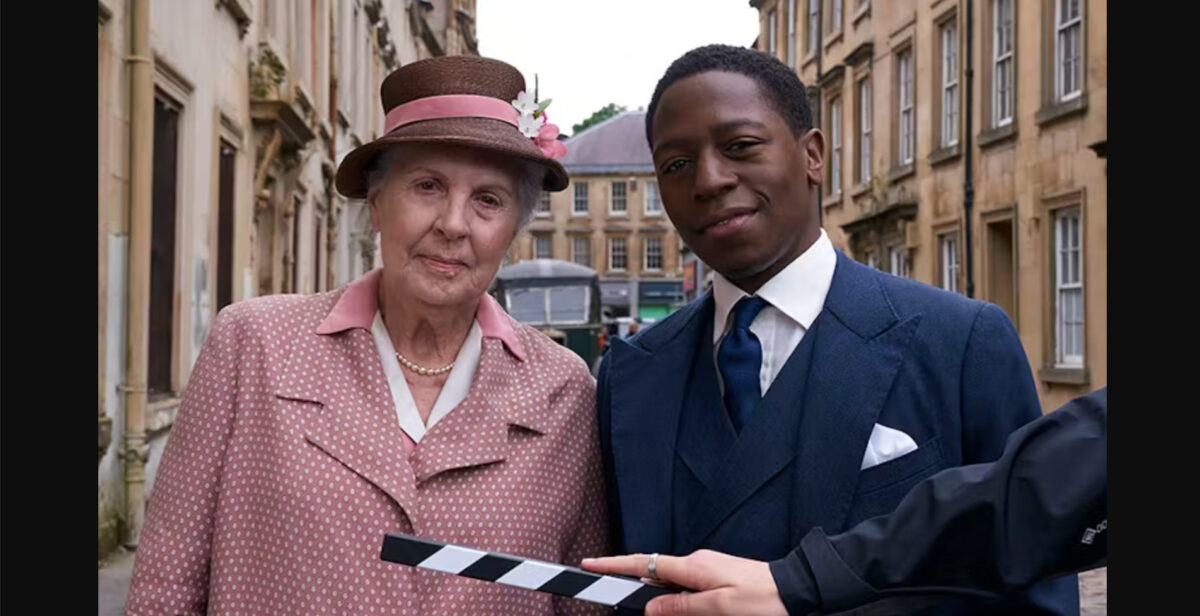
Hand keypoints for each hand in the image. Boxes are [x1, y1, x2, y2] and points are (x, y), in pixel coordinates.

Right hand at [581, 550, 787, 615]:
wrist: (801, 590)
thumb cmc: (766, 600)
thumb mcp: (719, 608)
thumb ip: (681, 606)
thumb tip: (649, 607)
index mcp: (694, 566)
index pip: (643, 563)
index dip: (613, 565)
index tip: (589, 565)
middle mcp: (698, 563)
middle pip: (655, 577)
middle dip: (638, 591)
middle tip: (620, 598)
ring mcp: (709, 570)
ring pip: (673, 587)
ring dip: (665, 602)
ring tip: (674, 612)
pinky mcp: (718, 579)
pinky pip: (689, 590)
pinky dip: (681, 602)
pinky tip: (687, 611)